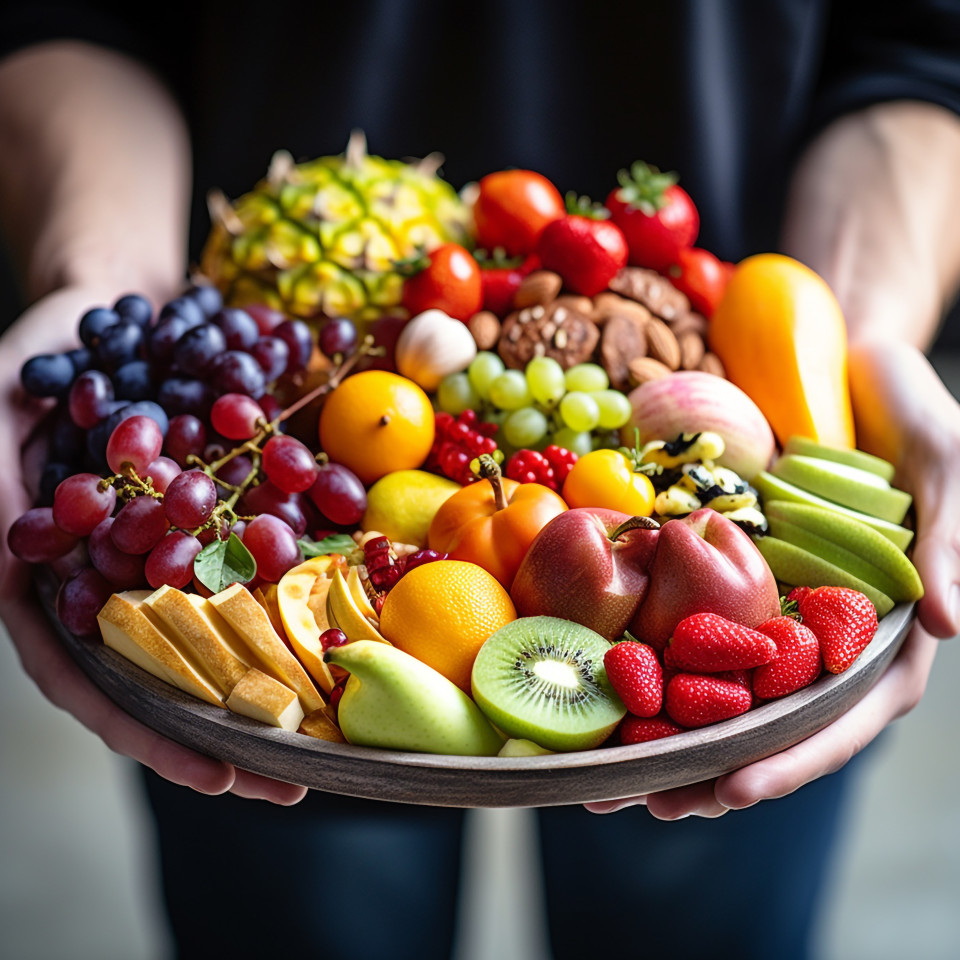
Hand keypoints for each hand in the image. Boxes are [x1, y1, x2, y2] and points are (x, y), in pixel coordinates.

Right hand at [0, 287, 306, 804]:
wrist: (117, 308)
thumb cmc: (44, 360)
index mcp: (49, 582)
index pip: (85, 680)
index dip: (145, 733)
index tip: (217, 776)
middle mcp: (113, 583)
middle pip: (163, 679)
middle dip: (225, 735)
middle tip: (295, 783)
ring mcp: (169, 558)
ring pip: (216, 639)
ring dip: (269, 688)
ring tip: (331, 735)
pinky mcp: (218, 525)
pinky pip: (254, 573)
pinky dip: (290, 608)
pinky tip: (336, 638)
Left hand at [587, 340, 958, 817]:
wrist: (856, 366)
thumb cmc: (916, 419)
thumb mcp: (947, 471)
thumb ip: (953, 546)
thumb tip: (956, 627)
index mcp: (887, 634)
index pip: (843, 716)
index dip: (793, 759)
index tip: (731, 790)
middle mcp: (828, 637)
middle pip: (771, 723)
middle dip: (711, 768)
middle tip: (643, 801)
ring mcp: (780, 611)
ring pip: (727, 691)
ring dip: (672, 735)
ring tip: (611, 773)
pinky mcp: (741, 580)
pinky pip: (697, 629)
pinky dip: (658, 662)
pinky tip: (610, 687)